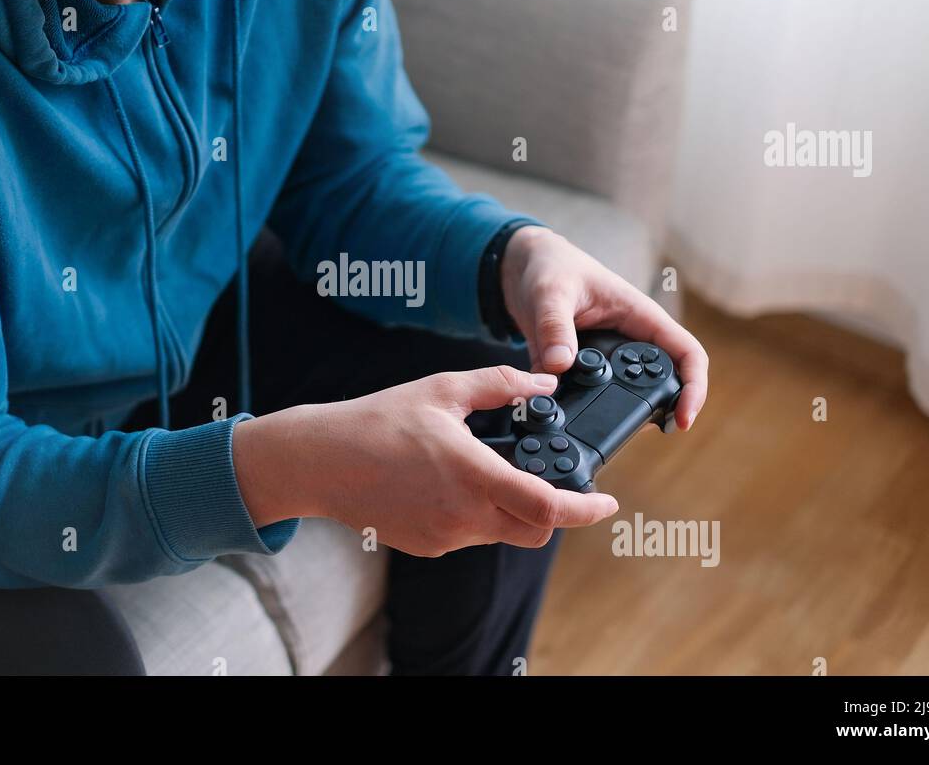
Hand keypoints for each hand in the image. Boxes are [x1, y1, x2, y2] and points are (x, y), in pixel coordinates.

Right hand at [233, 365, 619, 555]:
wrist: (321, 460)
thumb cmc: (377, 420)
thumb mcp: (443, 388)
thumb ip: (501, 384)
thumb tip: (544, 383)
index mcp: (475, 475)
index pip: (550, 508)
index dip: (588, 509)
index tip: (607, 500)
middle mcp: (465, 514)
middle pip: (535, 530)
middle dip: (553, 510)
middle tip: (549, 479)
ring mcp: (445, 536)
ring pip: (501, 531)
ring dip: (509, 507)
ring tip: (482, 466)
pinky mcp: (428, 546)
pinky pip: (469, 534)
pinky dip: (476, 513)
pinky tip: (449, 483)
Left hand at [500, 226, 708, 429]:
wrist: (520, 267)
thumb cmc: (548, 266)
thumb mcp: (551, 293)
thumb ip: (555, 328)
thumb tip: (561, 366)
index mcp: (640, 315)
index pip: (686, 352)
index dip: (694, 387)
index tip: (683, 418)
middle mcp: (629, 339)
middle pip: (662, 380)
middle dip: (660, 409)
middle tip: (644, 433)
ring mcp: (606, 357)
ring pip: (626, 393)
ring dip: (618, 414)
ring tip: (606, 434)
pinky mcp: (580, 368)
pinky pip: (588, 396)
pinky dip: (580, 410)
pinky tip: (567, 422)